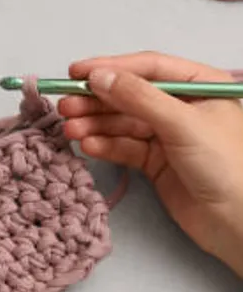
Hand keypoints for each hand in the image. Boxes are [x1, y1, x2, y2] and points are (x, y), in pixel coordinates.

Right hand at [58, 51, 242, 277]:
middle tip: (65, 105)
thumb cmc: (225, 165)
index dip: (111, 68)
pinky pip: (124, 147)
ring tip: (70, 130)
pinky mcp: (156, 162)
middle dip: (96, 101)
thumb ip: (138, 97)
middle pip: (129, 96)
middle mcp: (182, 107)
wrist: (238, 222)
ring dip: (95, 125)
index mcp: (200, 86)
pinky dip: (105, 146)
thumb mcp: (182, 123)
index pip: (148, 68)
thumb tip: (97, 77)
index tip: (76, 73)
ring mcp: (168, 135)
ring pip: (122, 122)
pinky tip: (88, 146)